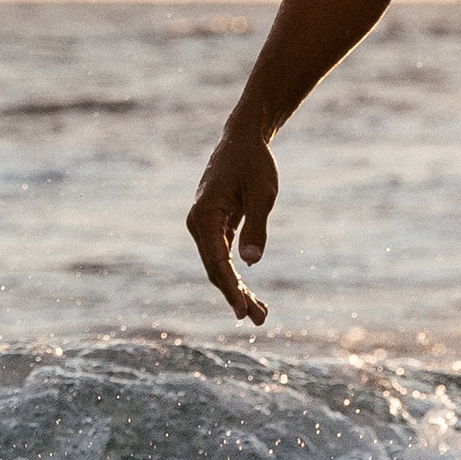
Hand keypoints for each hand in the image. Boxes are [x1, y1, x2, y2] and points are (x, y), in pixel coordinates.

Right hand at [187, 124, 278, 323]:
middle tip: (259, 319)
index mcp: (205, 215)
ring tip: (260, 314)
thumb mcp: (262, 194)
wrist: (243, 140)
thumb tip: (251, 263)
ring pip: (218, 267)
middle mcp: (198, 223)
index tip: (242, 311)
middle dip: (236, 296)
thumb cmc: (254, 163)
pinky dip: (236, 276)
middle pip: (215, 270)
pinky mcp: (214, 227)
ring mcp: (204, 227)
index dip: (230, 289)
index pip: (217, 261)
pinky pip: (222, 258)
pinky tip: (250, 295)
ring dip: (237, 291)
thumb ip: (256, 227)